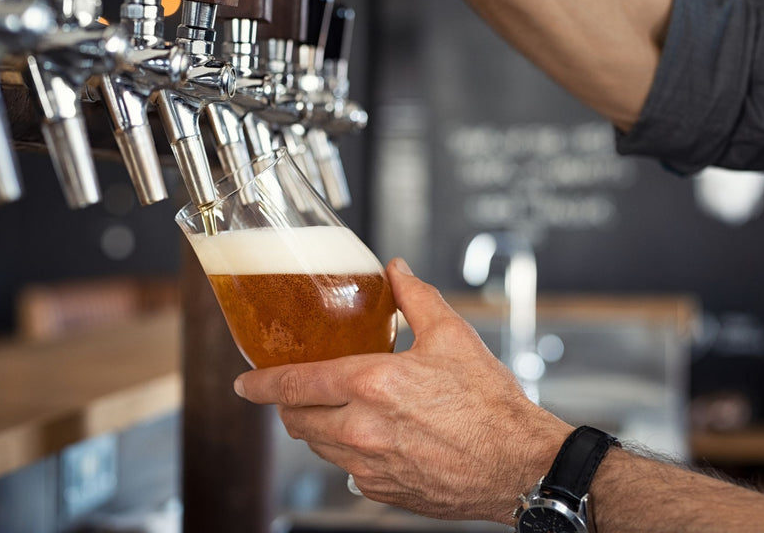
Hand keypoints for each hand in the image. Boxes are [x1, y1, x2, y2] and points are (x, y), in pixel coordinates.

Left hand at [234, 258, 572, 522]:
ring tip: (337, 409)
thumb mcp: (452, 337)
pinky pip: (346, 471)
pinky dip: (347, 452)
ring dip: (317, 427)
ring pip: (318, 447)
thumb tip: (395, 271)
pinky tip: (371, 437)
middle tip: (296, 392)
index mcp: (372, 385)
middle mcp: (362, 429)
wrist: (519, 465)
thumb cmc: (490, 404)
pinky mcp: (382, 492)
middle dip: (288, 405)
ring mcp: (369, 466)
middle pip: (297, 420)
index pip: (294, 384)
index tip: (244, 383)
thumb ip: (415, 298)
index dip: (261, 384)